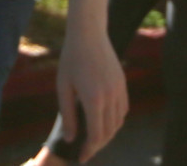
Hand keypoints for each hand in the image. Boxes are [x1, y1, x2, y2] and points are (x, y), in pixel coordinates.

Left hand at [56, 21, 127, 158]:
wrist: (89, 34)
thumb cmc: (71, 60)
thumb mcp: (63, 87)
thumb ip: (67, 115)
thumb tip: (71, 138)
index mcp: (94, 99)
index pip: (96, 135)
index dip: (89, 149)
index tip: (81, 157)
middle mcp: (110, 96)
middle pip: (109, 132)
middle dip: (98, 146)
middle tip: (86, 152)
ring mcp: (119, 89)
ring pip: (118, 122)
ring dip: (108, 134)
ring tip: (95, 140)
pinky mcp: (122, 83)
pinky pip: (123, 109)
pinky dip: (116, 121)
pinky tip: (105, 122)